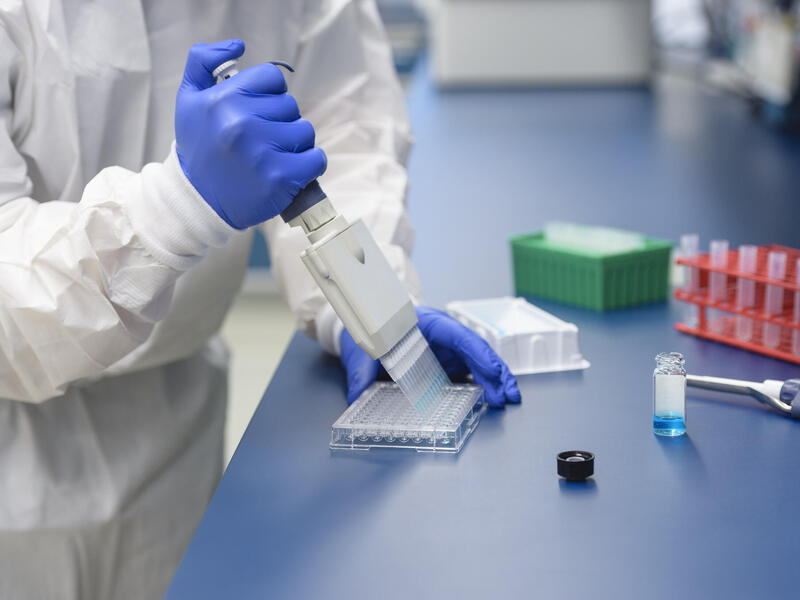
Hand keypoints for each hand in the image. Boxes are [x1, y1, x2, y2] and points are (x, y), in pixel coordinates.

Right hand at [175, 39, 326, 228]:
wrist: (199, 202)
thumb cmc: (201, 149)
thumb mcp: (189, 101)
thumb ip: (202, 62)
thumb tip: (237, 46)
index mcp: (222, 100)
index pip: (272, 78)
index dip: (269, 95)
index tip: (257, 114)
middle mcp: (240, 123)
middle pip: (290, 105)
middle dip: (281, 122)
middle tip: (261, 141)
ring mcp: (261, 152)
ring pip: (305, 131)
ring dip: (296, 145)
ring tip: (273, 157)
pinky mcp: (280, 178)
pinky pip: (316, 159)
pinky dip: (310, 165)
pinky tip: (291, 171)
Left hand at [339, 306, 520, 407]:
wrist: (368, 327)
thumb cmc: (371, 329)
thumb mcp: (364, 347)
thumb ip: (362, 370)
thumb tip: (357, 394)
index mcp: (429, 324)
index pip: (459, 336)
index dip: (478, 354)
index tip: (493, 371)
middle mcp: (444, 337)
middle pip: (476, 351)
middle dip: (495, 372)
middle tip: (507, 396)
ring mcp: (447, 351)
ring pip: (477, 363)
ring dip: (494, 381)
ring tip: (506, 400)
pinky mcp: (446, 365)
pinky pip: (467, 374)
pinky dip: (481, 387)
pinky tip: (490, 401)